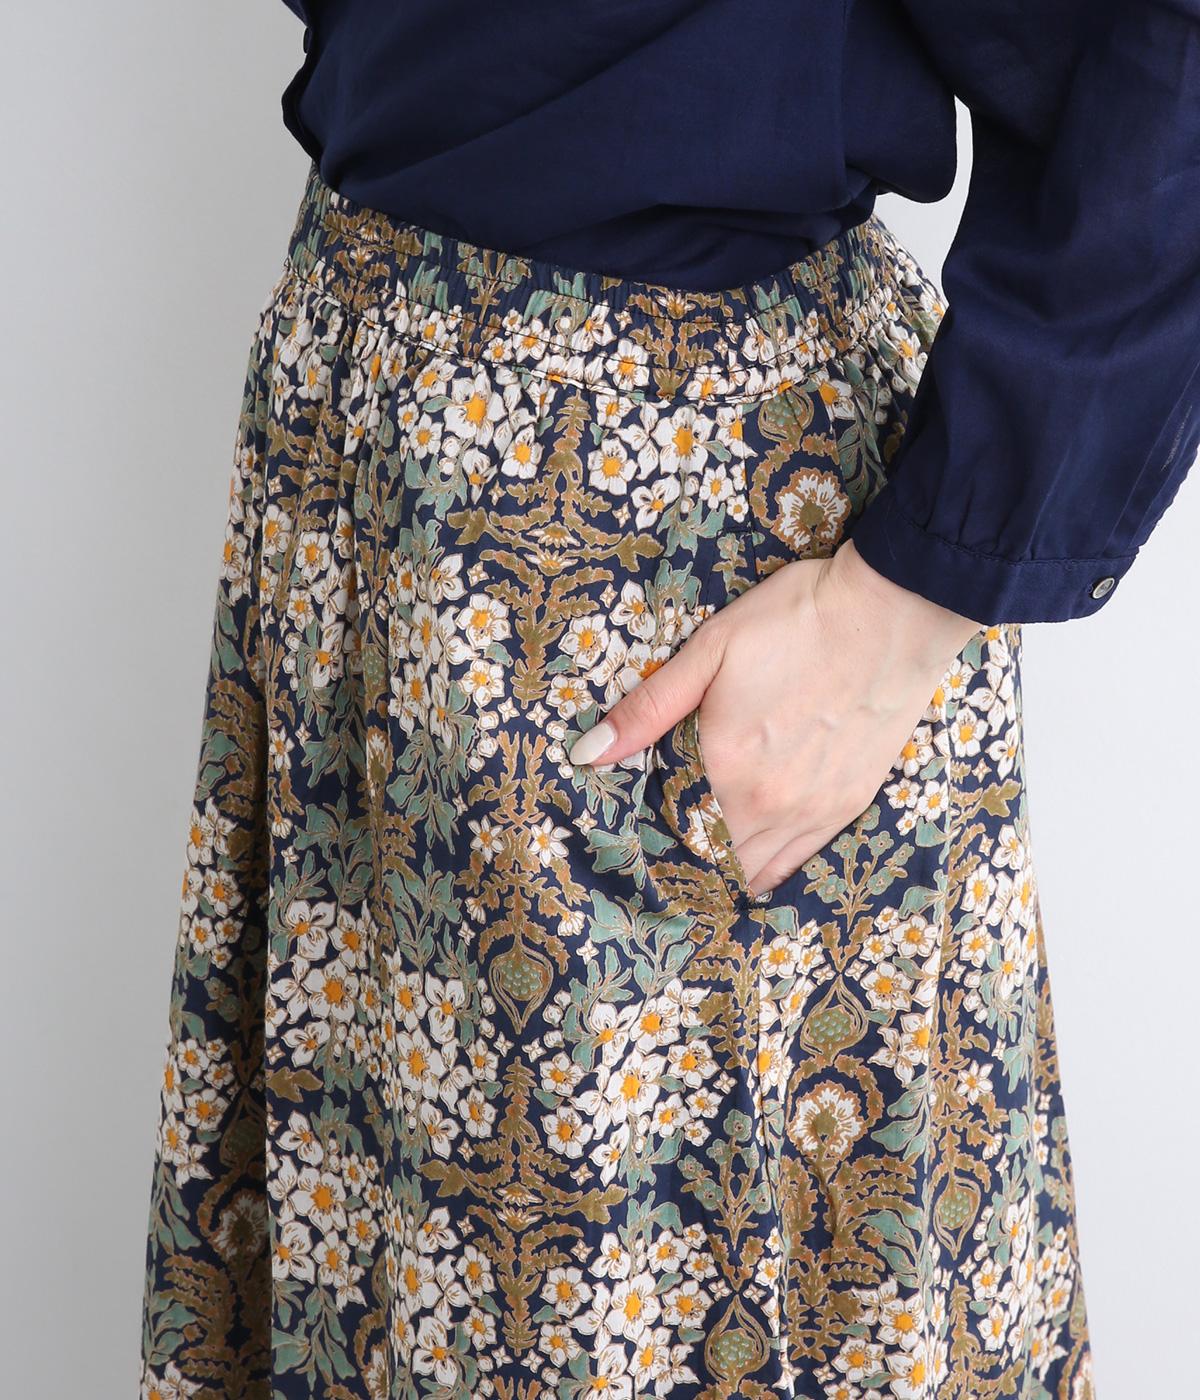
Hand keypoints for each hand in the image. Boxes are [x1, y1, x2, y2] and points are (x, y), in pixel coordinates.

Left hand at [567, 540, 983, 896]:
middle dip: (680, 857)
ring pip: (753, 869)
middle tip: (658, 852)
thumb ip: (648, 709)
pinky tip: (749, 865)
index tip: (628, 840)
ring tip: (697, 861)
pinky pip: (797, 863)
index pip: (670, 828)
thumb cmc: (796, 621)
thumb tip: (587, 754)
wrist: (892, 612)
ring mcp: (813, 810)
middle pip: (709, 856)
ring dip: (722, 869)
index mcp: (725, 767)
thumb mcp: (709, 651)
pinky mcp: (848, 805)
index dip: (646, 838)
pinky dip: (767, 870)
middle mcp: (769, 803)